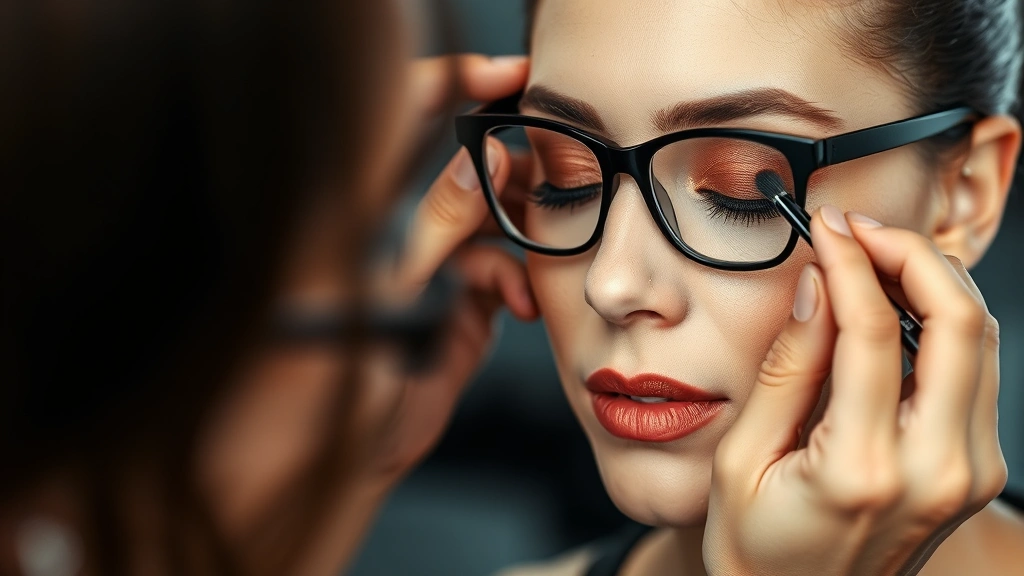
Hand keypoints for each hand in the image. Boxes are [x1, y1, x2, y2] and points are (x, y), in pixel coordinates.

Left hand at [347, 54, 536, 488]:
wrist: (342, 463)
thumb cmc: (327, 380)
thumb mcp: (386, 297)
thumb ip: (436, 229)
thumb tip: (480, 162)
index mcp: (356, 211)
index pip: (399, 120)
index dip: (450, 83)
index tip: (506, 74)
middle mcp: (395, 231)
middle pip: (459, 171)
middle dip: (507, 171)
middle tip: (546, 175)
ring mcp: (427, 269)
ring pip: (487, 221)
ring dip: (517, 234)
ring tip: (531, 255)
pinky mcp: (455, 306)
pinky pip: (496, 271)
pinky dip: (512, 279)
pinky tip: (517, 301)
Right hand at [704, 206, 1005, 575]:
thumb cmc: (758, 547)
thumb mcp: (743, 460)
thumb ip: (787, 370)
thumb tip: (817, 287)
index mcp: (862, 470)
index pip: (876, 331)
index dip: (851, 261)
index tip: (826, 227)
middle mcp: (935, 472)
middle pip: (960, 322)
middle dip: (913, 254)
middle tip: (861, 230)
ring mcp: (967, 473)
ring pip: (982, 338)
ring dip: (933, 282)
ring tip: (873, 259)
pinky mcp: (975, 470)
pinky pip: (978, 369)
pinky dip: (944, 321)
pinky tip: (897, 307)